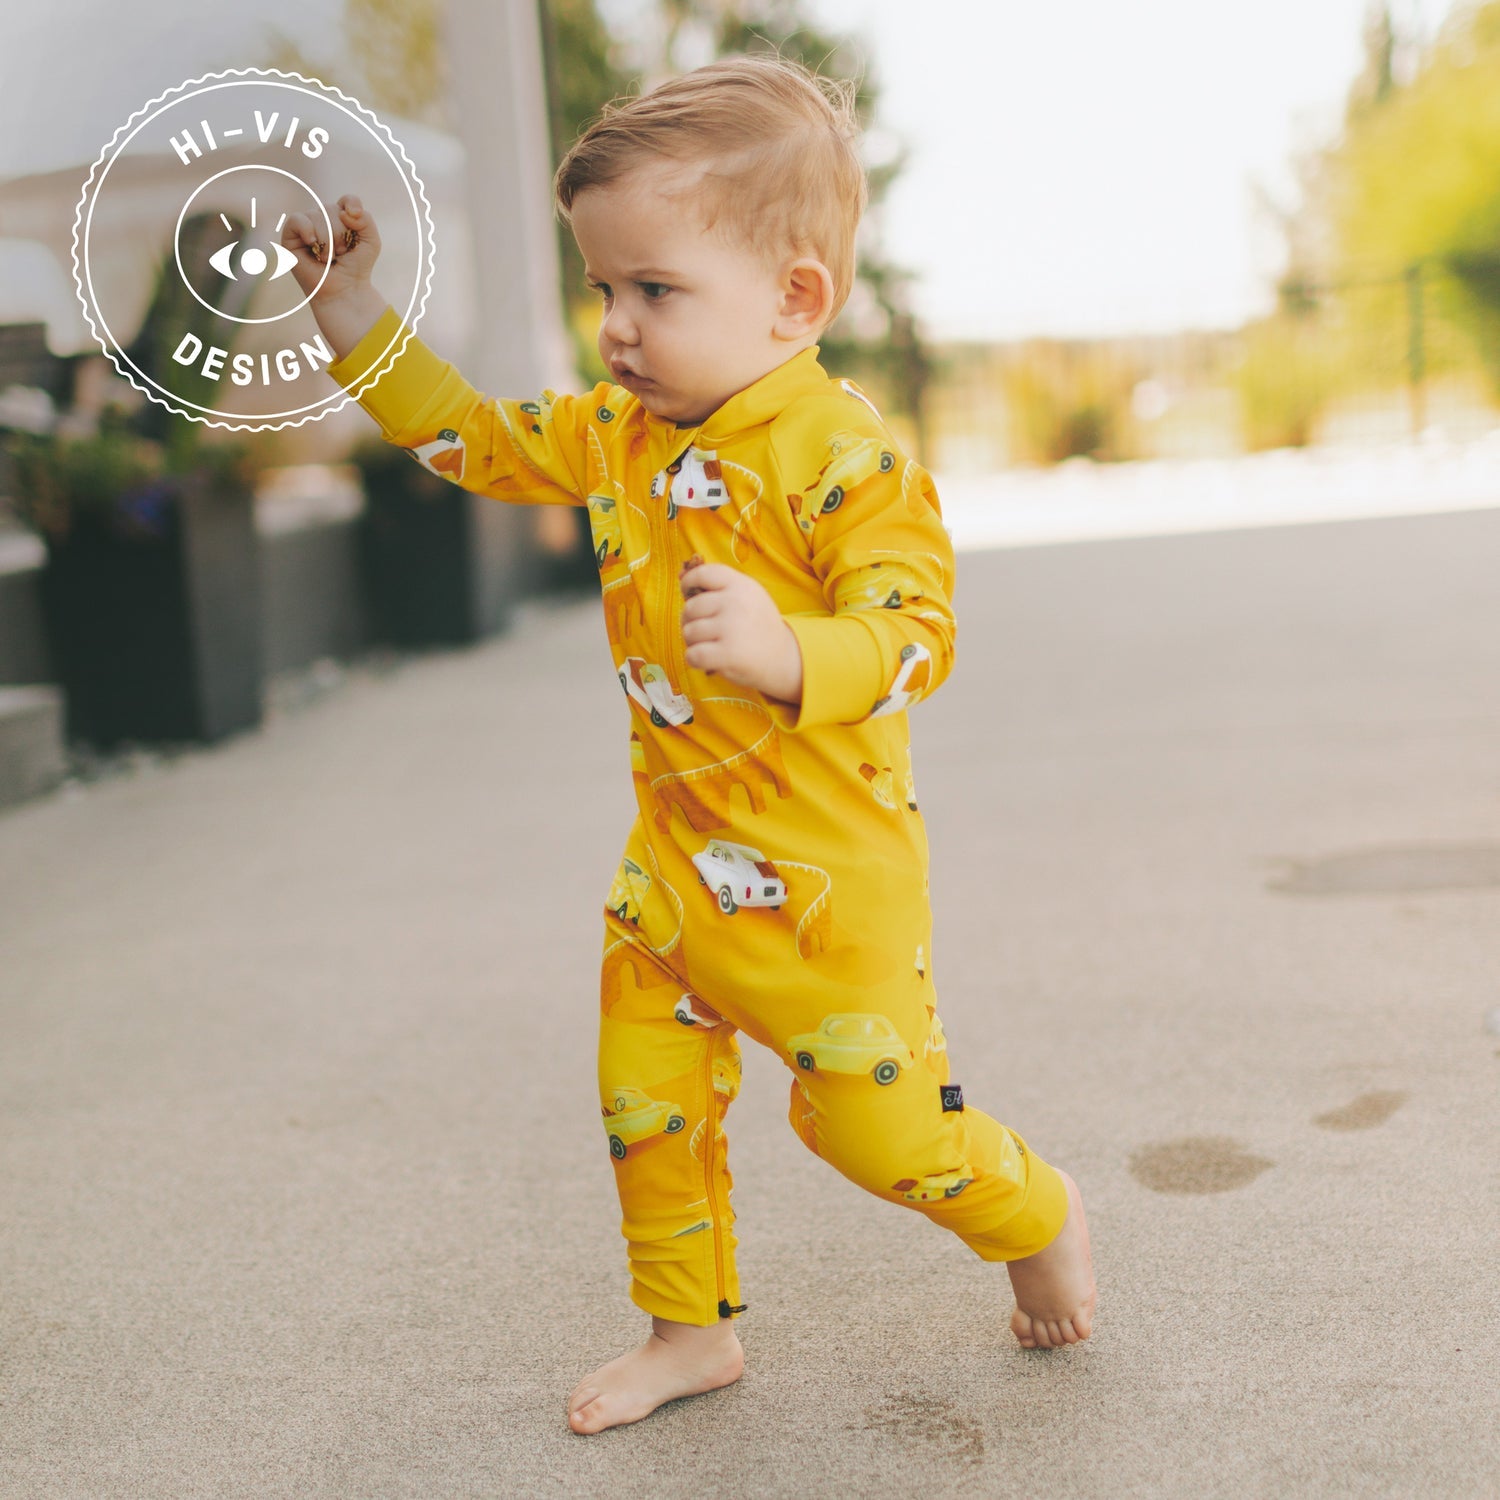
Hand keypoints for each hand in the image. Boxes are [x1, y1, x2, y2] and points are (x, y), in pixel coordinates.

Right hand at [280, 193, 381, 302]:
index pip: (347, 200)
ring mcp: (306, 225)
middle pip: (332, 209)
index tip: (356, 217)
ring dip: (328, 240)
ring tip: (329, 258)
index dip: (352, 205)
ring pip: (317, 216)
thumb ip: (366, 220)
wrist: (343, 290)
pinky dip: (307, 230)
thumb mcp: (371, 242)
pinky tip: (313, 244)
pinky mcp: (291, 236)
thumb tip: (344, 212)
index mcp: (342, 217)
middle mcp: (322, 218)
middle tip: (341, 253)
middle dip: (341, 234)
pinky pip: (297, 220)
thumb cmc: (356, 267)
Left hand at [679, 557, 802, 702]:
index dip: (688, 582)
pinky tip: (709, 660)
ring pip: (688, 632)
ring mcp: (731, 628)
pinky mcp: (727, 653)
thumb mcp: (749, 596)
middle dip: (691, 621)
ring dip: (694, 642)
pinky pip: (692, 654)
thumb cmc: (759, 627)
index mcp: (740, 585)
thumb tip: (682, 579)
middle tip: (707, 632)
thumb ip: (722, 588)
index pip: (703, 573)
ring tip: (712, 646)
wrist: (784, 658)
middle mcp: (735, 602)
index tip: (687, 592)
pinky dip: (695, 660)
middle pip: (690, 608)